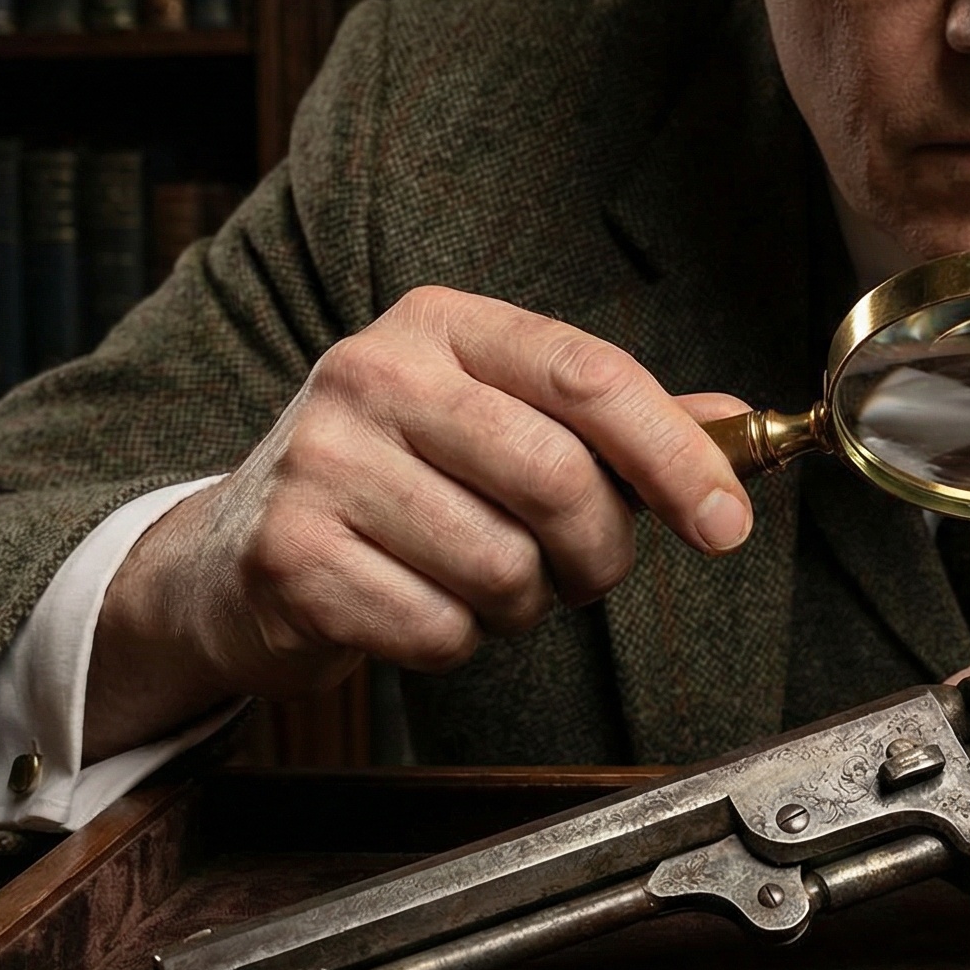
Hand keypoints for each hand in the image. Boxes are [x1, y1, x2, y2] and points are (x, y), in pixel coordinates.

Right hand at [84, 286, 753, 758]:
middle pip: (559, 476)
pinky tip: (417, 609)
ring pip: (504, 566)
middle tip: (582, 573)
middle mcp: (373, 374)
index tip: (727, 523)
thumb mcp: (496, 422)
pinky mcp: (289, 556)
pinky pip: (438, 629)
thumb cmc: (395, 486)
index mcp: (442, 326)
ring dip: (521, 604)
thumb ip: (613, 424)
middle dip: (599, 552)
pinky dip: (453, 642)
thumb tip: (737, 423)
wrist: (232, 556)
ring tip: (479, 583)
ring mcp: (321, 462)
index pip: (589, 375)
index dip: (675, 456)